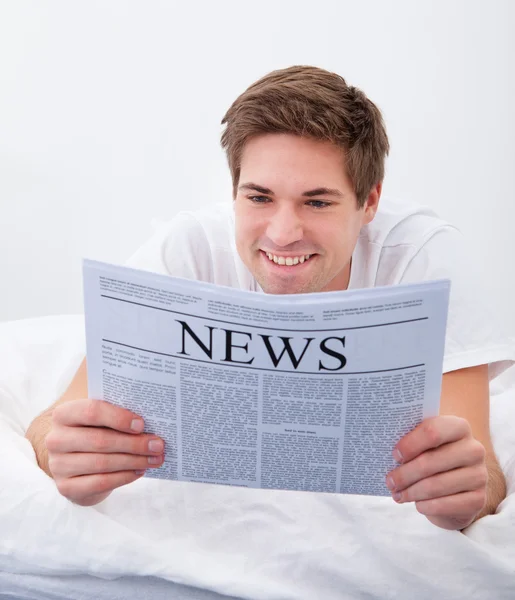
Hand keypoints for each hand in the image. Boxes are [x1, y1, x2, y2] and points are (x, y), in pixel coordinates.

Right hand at [45, 398, 164, 505]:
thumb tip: (153, 412)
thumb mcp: (102, 416)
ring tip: (154, 459)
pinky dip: (124, 477)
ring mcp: (58, 465)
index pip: (91, 411)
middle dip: (134, 443)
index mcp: (64, 414)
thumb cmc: (95, 431)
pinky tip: (140, 471)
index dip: (119, 418)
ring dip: (133, 461)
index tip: (142, 424)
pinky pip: (100, 483)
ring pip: (102, 463)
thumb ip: (118, 408)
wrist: (77, 461)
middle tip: (158, 445)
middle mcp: (56, 439)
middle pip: (100, 440)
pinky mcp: (66, 487)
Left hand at [385, 415, 487, 529]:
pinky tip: (416, 504)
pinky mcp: (478, 499)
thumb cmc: (433, 455)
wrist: (457, 483)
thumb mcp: (424, 443)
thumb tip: (381, 443)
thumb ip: (411, 438)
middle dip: (404, 474)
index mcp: (458, 427)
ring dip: (411, 492)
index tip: (394, 455)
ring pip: (435, 485)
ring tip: (397, 494)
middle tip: (389, 481)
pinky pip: (446, 504)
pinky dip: (426, 506)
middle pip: (430, 462)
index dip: (410, 444)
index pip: (433, 431)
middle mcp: (473, 449)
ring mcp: (479, 475)